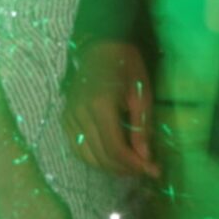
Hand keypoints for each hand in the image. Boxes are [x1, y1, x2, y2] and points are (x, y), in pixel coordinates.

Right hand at [64, 41, 159, 179]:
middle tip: (146, 171)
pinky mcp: (65, 118)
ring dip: (109, 167)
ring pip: (86, 156)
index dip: (134, 165)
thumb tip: (145, 157)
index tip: (153, 171)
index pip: (115, 148)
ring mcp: (68, 117)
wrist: (100, 46)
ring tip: (131, 168)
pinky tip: (111, 159)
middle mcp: (79, 114)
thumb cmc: (126, 65)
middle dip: (124, 169)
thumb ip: (142, 126)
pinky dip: (94, 158)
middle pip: (100, 156)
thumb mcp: (142, 93)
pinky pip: (77, 147)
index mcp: (100, 106)